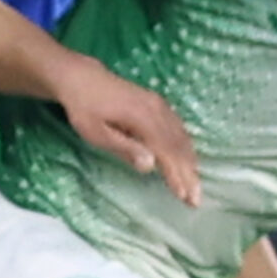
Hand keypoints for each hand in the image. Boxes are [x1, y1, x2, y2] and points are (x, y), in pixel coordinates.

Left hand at [58, 62, 201, 206]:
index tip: (185, 197)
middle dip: (189, 174)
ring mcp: (159, 105)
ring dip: (190, 162)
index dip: (176, 175)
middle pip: (179, 147)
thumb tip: (150, 165)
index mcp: (143, 118)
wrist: (80, 78)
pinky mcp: (157, 103)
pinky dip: (185, 146)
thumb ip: (124, 148)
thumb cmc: (84, 109)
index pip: (166, 152)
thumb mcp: (96, 133)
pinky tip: (187, 158)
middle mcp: (157, 110)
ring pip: (181, 137)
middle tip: (196, 200)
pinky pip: (177, 127)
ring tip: (194, 184)